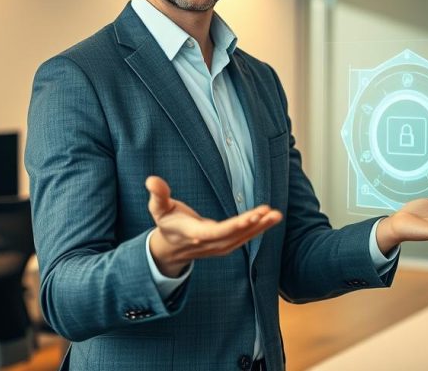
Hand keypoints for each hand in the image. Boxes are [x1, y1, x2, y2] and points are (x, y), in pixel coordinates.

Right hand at [146, 176, 282, 276]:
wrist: (170, 248)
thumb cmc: (166, 223)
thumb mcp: (157, 208)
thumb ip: (158, 194)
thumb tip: (151, 180)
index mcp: (193, 233)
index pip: (216, 232)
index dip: (235, 226)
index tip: (252, 215)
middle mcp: (208, 243)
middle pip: (234, 235)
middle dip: (253, 225)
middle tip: (270, 212)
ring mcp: (218, 247)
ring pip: (242, 238)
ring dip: (260, 227)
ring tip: (276, 215)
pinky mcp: (225, 245)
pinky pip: (244, 238)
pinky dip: (258, 229)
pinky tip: (270, 219)